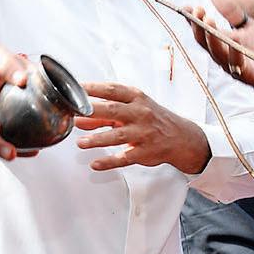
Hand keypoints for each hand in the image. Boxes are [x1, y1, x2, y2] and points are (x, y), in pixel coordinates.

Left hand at [75, 82, 210, 173]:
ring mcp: (143, 133)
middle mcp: (140, 113)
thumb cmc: (151, 118)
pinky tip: (95, 164)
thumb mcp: (132, 109)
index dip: (93, 88)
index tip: (76, 89)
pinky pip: (125, 158)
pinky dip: (109, 162)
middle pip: (113, 110)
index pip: (112, 89)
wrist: (180, 136)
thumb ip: (105, 113)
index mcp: (136, 98)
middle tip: (74, 114)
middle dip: (92, 111)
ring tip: (80, 143)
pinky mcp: (145, 152)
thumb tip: (79, 118)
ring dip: (97, 139)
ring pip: (117, 136)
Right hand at [186, 5, 253, 99]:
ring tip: (208, 20)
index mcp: (221, 44)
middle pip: (204, 43)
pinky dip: (234, 53)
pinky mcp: (248, 76)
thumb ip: (232, 12)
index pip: (202, 32)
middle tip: (197, 10)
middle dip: (198, 27)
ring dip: (211, 38)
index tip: (186, 7)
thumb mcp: (248, 25)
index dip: (192, 21)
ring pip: (217, 54)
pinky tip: (233, 39)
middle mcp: (223, 57)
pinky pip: (237, 65)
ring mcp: (233, 68)